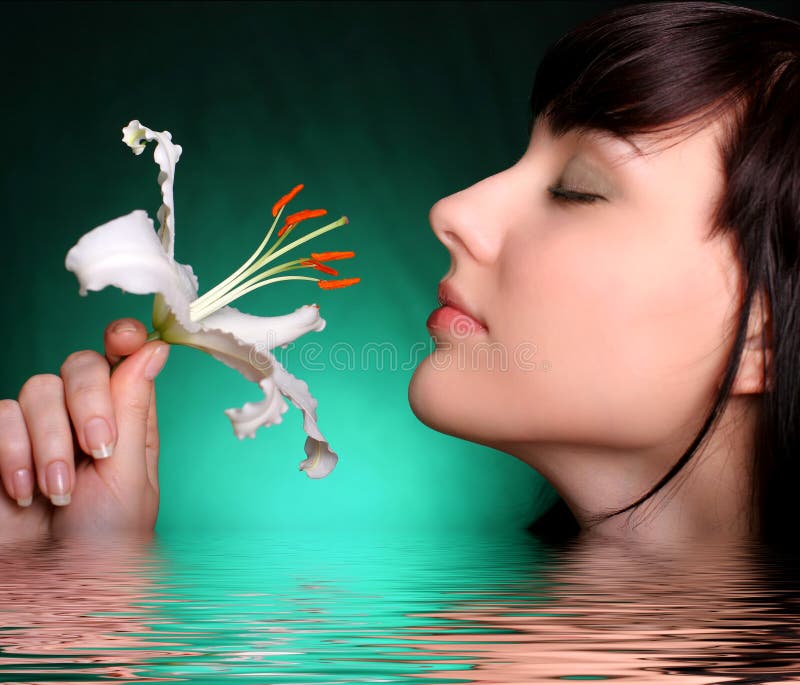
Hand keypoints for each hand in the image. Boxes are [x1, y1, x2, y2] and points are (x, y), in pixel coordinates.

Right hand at [0, 319, 168, 541]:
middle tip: (98, 449)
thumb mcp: (129, 478)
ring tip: (58, 492)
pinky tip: (21, 491)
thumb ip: (134, 409)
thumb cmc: (102, 544)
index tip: (124, 338)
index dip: (125, 338)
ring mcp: (39, 429)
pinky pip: (0, 413)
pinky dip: (12, 451)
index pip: (126, 360)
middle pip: (82, 364)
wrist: (49, 589)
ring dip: (50, 442)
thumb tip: (156, 348)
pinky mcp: (0, 443)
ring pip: (38, 388)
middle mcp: (84, 416)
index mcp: (128, 420)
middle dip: (89, 403)